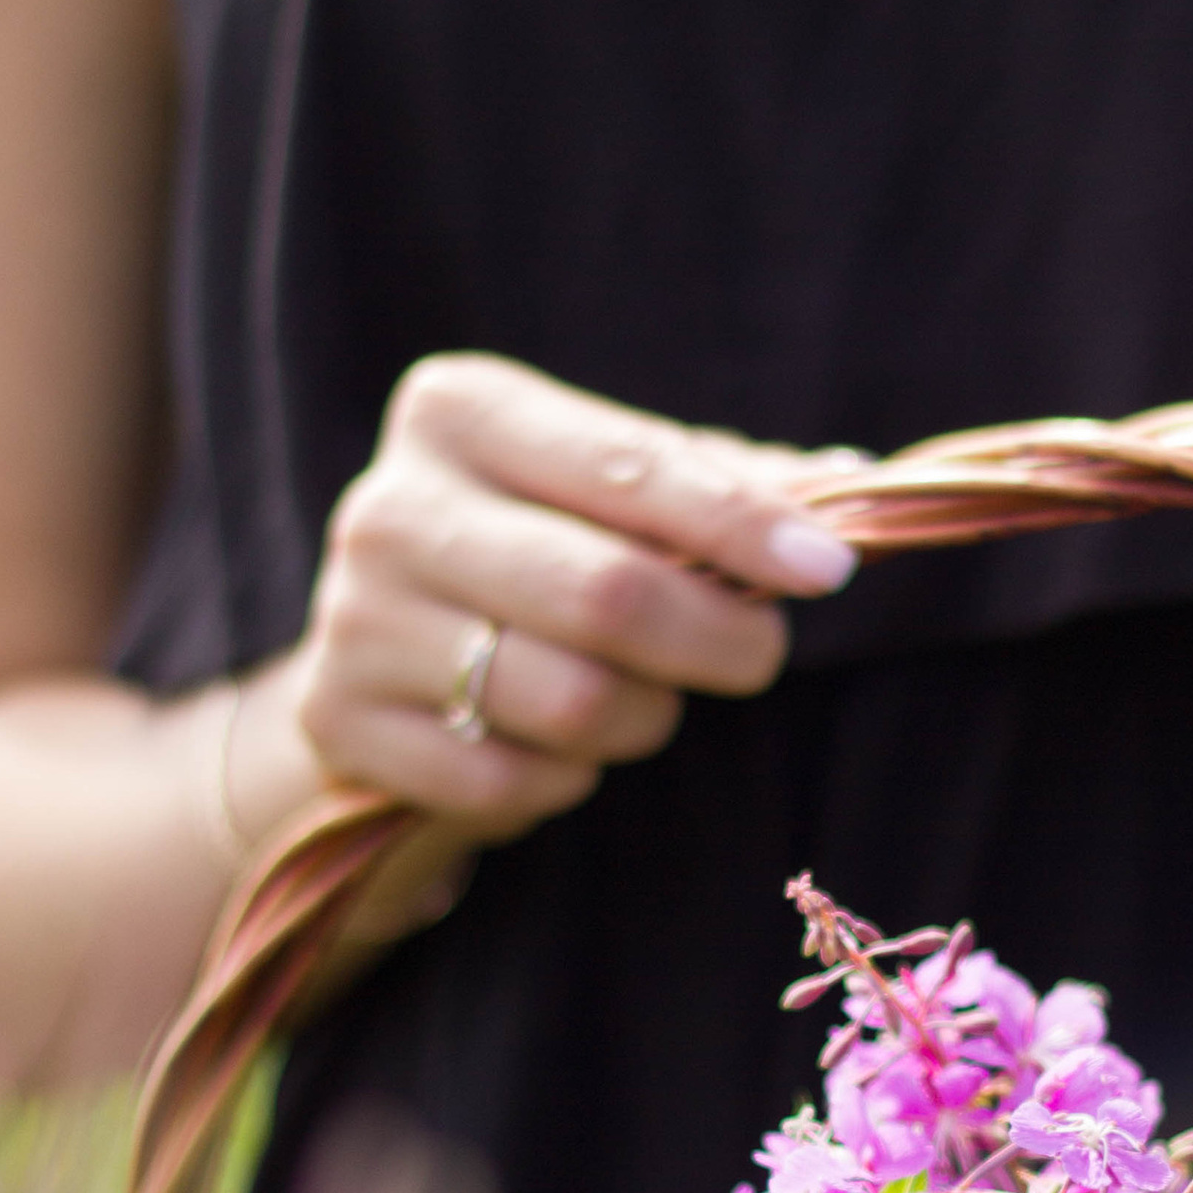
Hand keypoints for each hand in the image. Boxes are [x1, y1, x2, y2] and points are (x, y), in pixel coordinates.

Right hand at [249, 351, 858, 842]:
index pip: (631, 470)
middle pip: (609, 596)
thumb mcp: (611, 495)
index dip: (741, 526)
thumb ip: (723, 483)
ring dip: (643, 718)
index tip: (830, 568)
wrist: (373, 665)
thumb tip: (852, 485)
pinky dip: (563, 779)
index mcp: (460, 411)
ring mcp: (351, 619)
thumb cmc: (533, 556)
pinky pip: (511, 780)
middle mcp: (389, 505)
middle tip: (757, 654)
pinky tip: (555, 748)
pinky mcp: (340, 724)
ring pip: (572, 703)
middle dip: (717, 637)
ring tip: (639, 700)